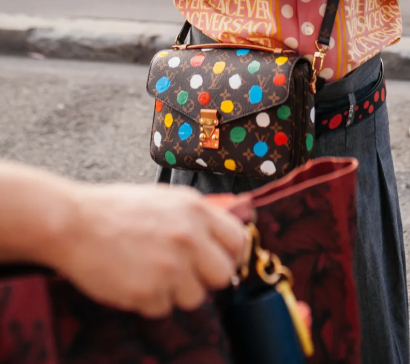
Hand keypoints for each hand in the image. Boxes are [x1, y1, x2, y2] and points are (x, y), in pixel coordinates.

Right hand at [47, 183, 246, 317]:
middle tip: (184, 272)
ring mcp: (171, 266)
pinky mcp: (150, 292)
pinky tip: (133, 278)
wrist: (75, 223)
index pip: (237, 240)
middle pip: (223, 275)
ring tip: (150, 271)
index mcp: (195, 210)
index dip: (229, 254)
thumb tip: (219, 237)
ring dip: (176, 291)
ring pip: (195, 297)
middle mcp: (189, 237)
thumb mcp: (165, 199)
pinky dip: (149, 300)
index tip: (219, 260)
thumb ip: (195, 217)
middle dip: (205, 278)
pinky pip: (163, 308)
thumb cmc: (115, 209)